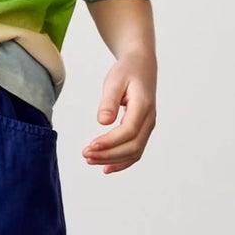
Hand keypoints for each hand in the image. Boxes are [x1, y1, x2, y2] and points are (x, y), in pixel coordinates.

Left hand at [81, 54, 155, 172]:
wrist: (142, 66)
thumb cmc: (127, 71)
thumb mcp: (114, 80)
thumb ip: (109, 101)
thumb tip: (103, 122)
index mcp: (143, 106)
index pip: (128, 131)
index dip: (109, 142)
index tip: (90, 146)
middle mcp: (149, 120)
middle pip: (132, 146)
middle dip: (108, 155)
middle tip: (85, 154)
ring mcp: (148, 127)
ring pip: (134, 152)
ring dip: (112, 160)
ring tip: (90, 160)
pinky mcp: (143, 130)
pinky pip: (135, 151)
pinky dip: (121, 162)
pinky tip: (106, 167)